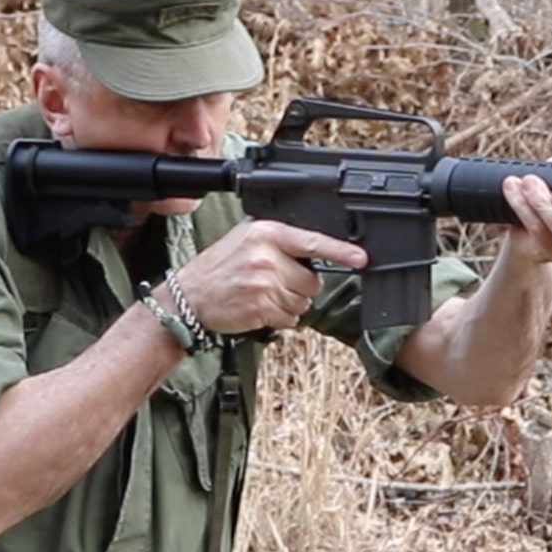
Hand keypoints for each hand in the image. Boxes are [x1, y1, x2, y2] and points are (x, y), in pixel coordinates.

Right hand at [166, 220, 367, 333]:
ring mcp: (265, 284)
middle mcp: (267, 257)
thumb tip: (315, 249)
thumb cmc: (219, 268)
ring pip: (303, 301)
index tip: (361, 258)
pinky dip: (281, 317)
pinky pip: (291, 318)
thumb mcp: (246, 238)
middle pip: (313, 280)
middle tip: (277, 282)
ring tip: (264, 295)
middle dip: (301, 286)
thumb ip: (279, 240)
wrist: (189, 297)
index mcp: (266, 233)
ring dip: (290, 303)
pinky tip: (260, 308)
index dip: (341, 252)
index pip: (313, 242)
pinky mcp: (262, 308)